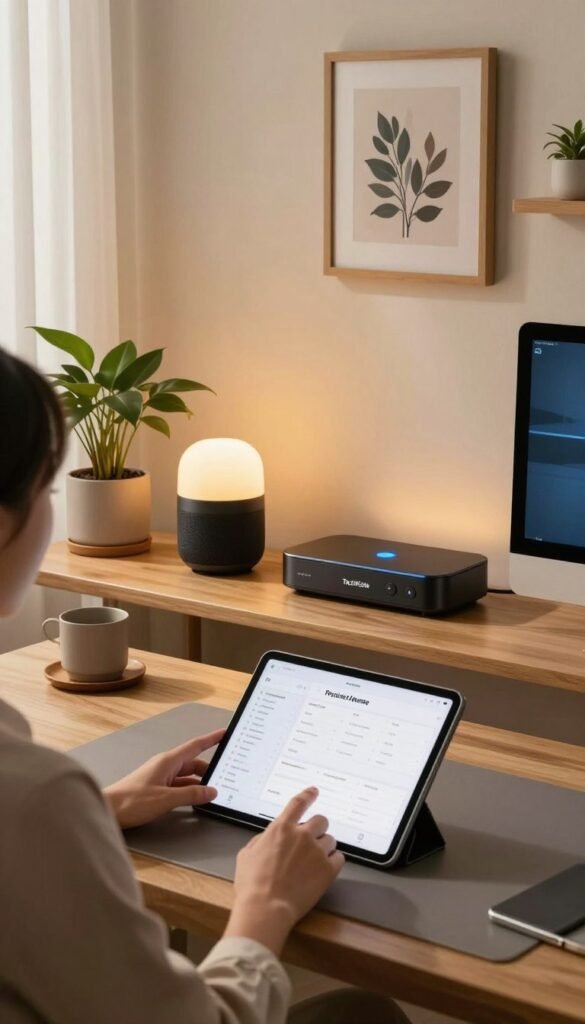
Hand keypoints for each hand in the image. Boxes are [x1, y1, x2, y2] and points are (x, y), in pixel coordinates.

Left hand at [104, 729, 224, 828]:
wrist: (108, 810)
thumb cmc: (131, 801)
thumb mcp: (166, 799)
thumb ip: (191, 795)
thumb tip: (211, 791)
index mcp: (168, 761)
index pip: (195, 746)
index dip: (211, 739)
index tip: (224, 733)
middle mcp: (164, 765)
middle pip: (192, 763)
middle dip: (208, 769)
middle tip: (223, 777)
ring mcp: (159, 776)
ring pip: (185, 776)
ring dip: (197, 783)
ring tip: (211, 793)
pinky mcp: (155, 788)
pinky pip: (177, 785)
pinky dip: (187, 790)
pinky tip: (193, 800)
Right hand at [224, 786, 343, 955]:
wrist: (266, 907)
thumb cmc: (252, 884)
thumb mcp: (247, 855)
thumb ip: (262, 840)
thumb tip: (269, 838)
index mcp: (281, 828)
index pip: (298, 803)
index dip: (308, 795)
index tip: (314, 791)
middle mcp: (302, 835)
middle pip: (320, 820)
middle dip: (317, 828)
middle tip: (311, 841)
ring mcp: (317, 851)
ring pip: (330, 840)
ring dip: (324, 847)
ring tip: (312, 863)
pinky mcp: (328, 870)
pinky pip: (339, 858)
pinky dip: (333, 862)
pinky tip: (323, 871)